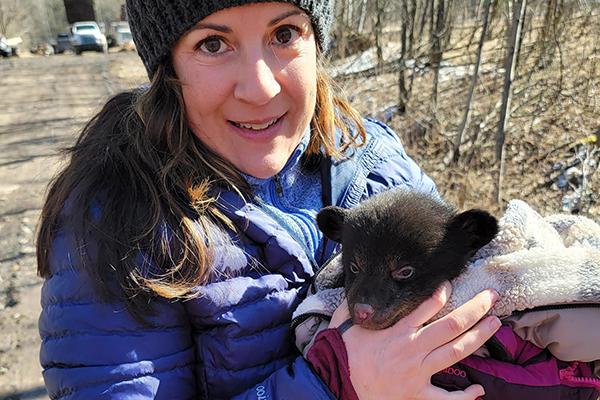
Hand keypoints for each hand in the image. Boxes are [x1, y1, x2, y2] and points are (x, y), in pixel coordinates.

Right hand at [329, 281, 500, 399]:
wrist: (337, 384)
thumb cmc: (342, 352)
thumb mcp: (344, 322)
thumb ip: (353, 303)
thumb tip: (358, 286)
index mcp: (396, 331)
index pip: (425, 306)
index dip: (442, 293)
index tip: (452, 283)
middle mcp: (411, 349)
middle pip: (451, 326)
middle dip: (475, 309)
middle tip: (492, 297)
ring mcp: (417, 373)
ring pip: (455, 353)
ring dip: (478, 337)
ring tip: (495, 324)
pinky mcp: (416, 395)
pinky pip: (445, 398)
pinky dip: (463, 396)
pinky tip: (478, 390)